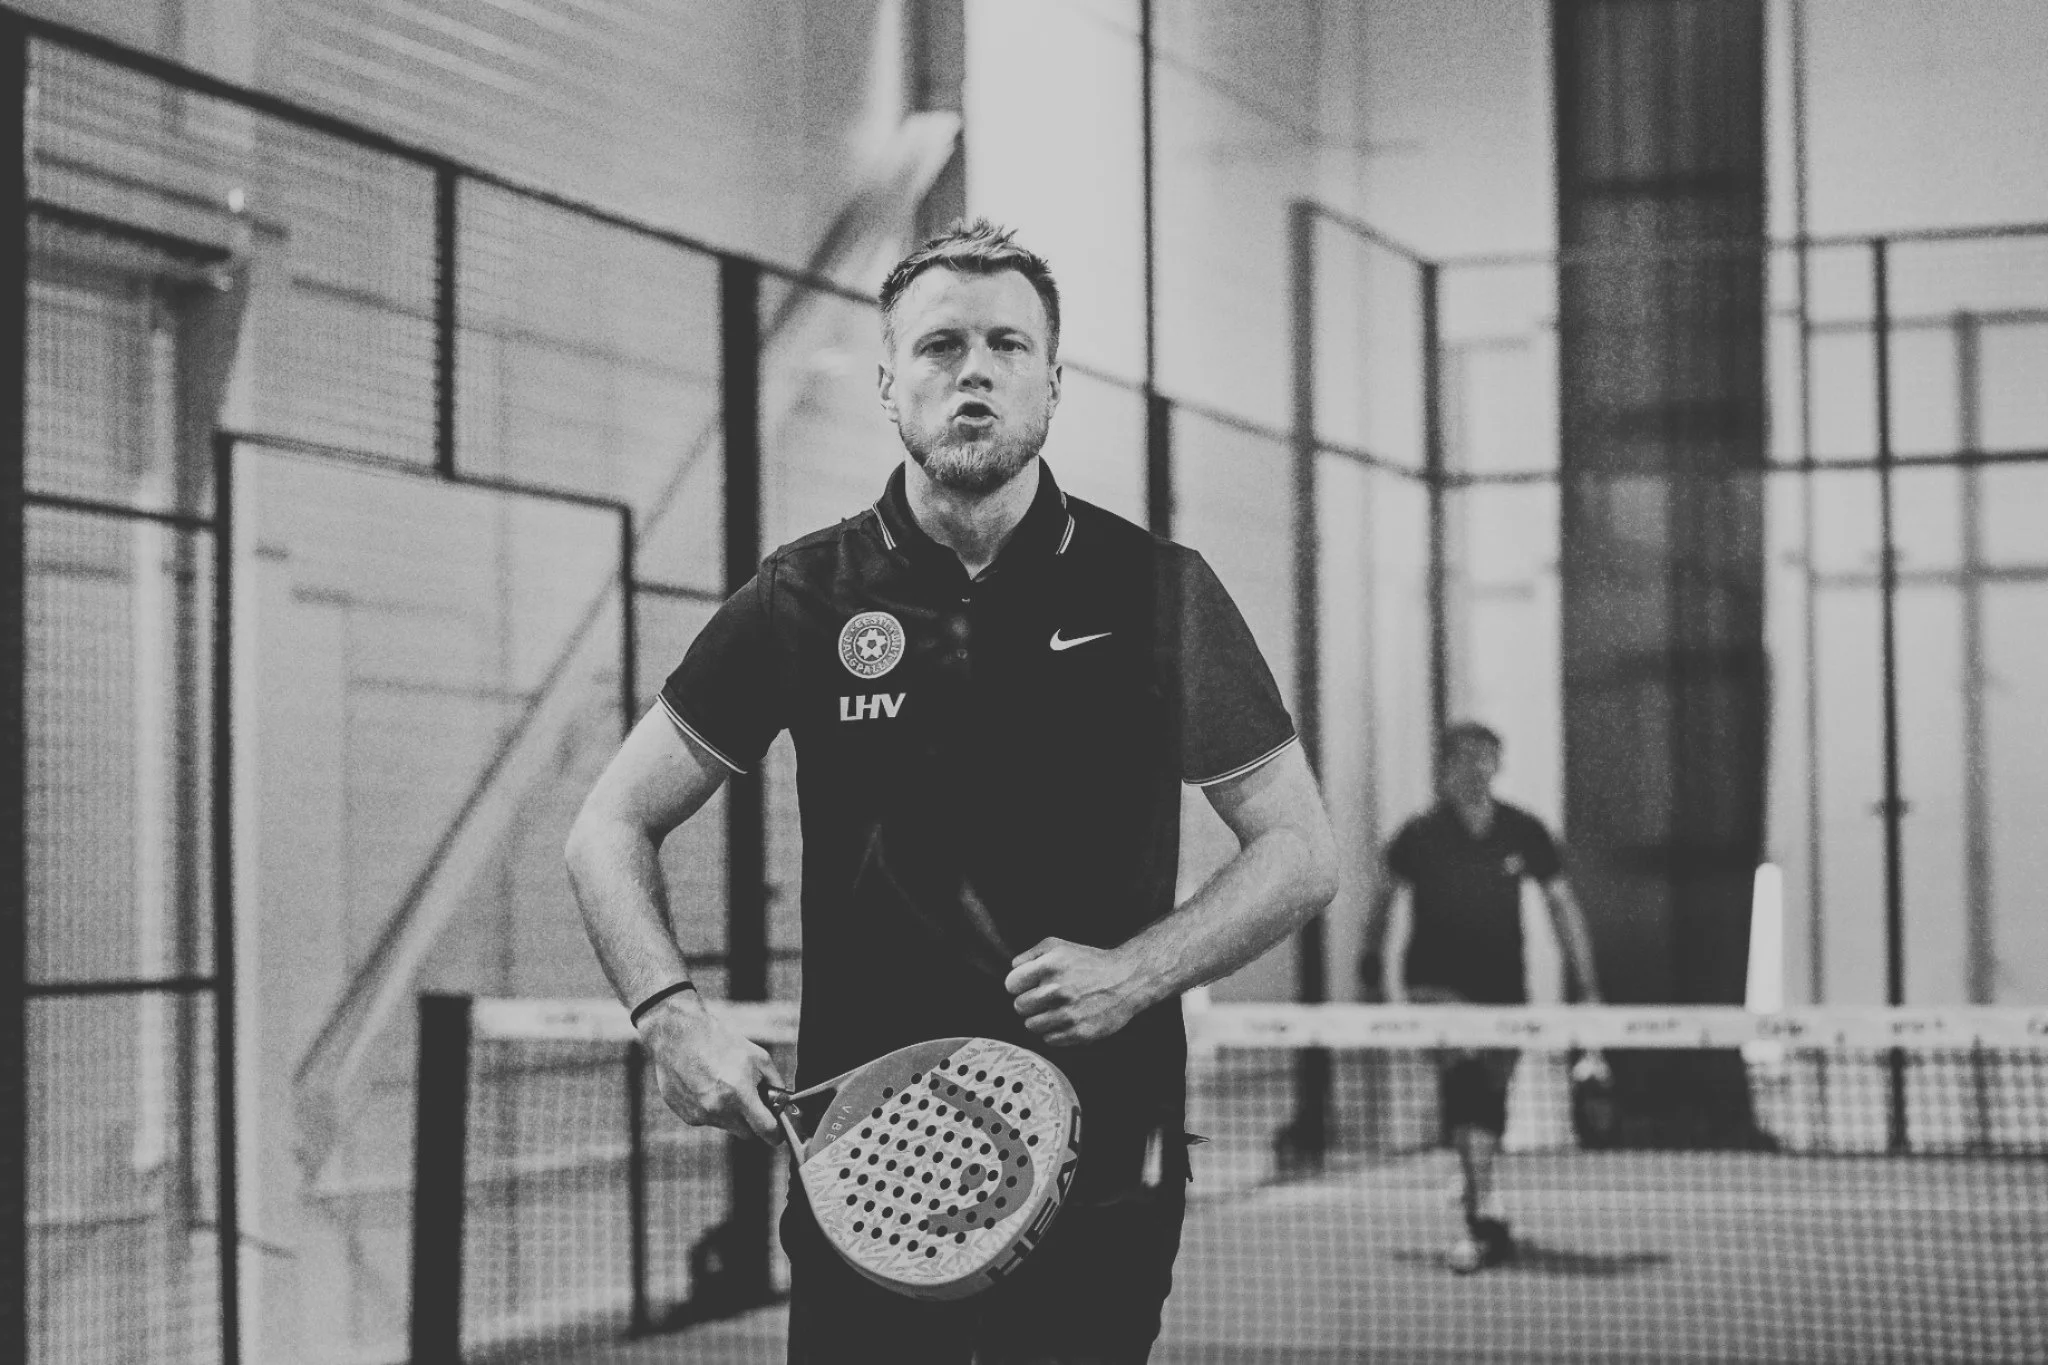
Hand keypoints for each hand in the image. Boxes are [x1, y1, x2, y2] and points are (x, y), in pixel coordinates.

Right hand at [637, 993, 784, 1142]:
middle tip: (750, 1102)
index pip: (764, 1129)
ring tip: (722, 1085)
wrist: (679, 1035)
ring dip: (729, 1113)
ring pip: (726, 1126)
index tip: (777, 1134)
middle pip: (746, 1133)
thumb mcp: (757, 1057)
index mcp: (739, 1094)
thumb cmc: (721, 1042)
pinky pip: (707, 1120)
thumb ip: (774, 1083)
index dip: (775, 1134)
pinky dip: (710, 1110)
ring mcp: (700, 1114)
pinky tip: (705, 1087)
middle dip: (752, 1122)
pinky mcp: (686, 1115)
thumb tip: (784, 1103)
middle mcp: (718, 1109)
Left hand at [1004, 938, 1152, 1045]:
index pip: (1011, 984)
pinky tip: (1066, 1020)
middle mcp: (1058, 990)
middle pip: (1019, 1007)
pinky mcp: (1078, 1033)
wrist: (1126, 980)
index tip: (1029, 985)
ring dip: (1040, 1019)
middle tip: (1043, 999)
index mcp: (1050, 966)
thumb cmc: (1090, 963)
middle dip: (1028, 1002)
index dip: (1019, 985)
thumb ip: (1030, 954)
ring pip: (1031, 1026)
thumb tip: (1013, 968)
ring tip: (1055, 1010)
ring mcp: (1068, 1014)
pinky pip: (1049, 1040)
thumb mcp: (1059, 946)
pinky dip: (1054, 1032)